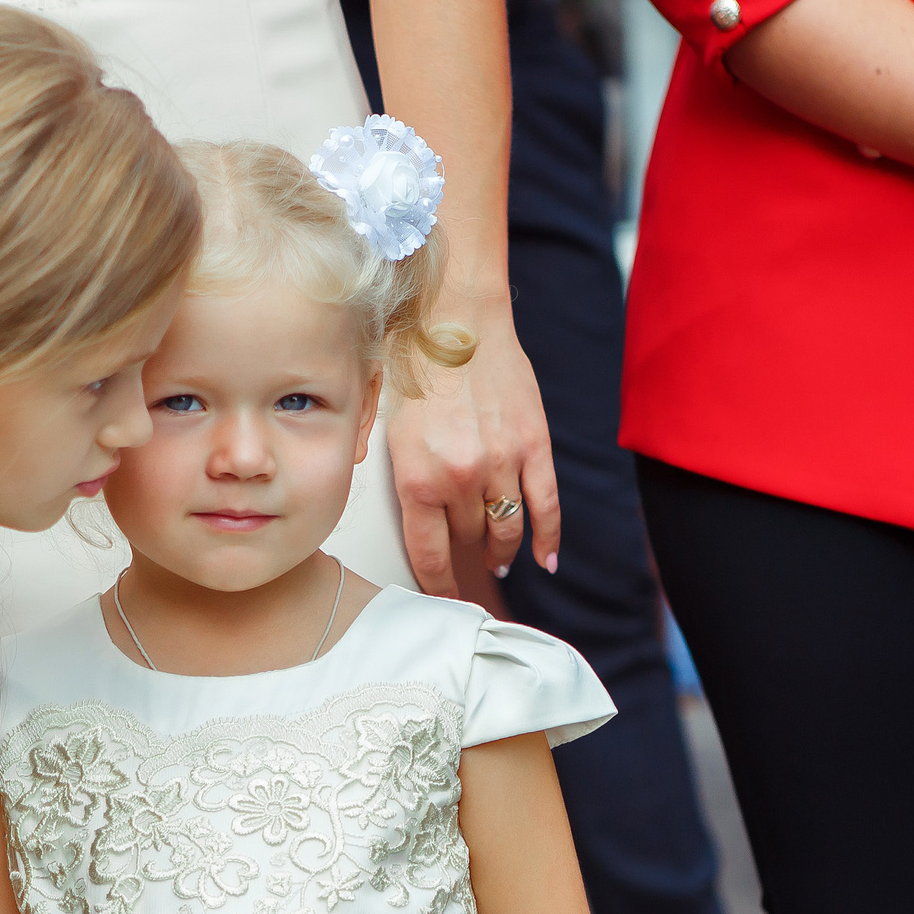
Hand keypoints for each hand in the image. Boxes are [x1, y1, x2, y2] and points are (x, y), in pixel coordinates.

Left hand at [387, 303, 559, 593]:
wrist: (458, 316)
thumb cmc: (413, 360)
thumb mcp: (377, 417)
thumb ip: (374, 460)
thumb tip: (364, 486)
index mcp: (415, 478)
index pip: (429, 555)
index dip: (437, 584)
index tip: (440, 597)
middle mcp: (459, 478)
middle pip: (468, 538)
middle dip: (466, 550)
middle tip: (466, 558)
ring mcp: (501, 464)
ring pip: (506, 528)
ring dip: (502, 548)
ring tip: (498, 557)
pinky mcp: (534, 446)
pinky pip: (546, 506)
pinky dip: (548, 538)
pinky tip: (545, 559)